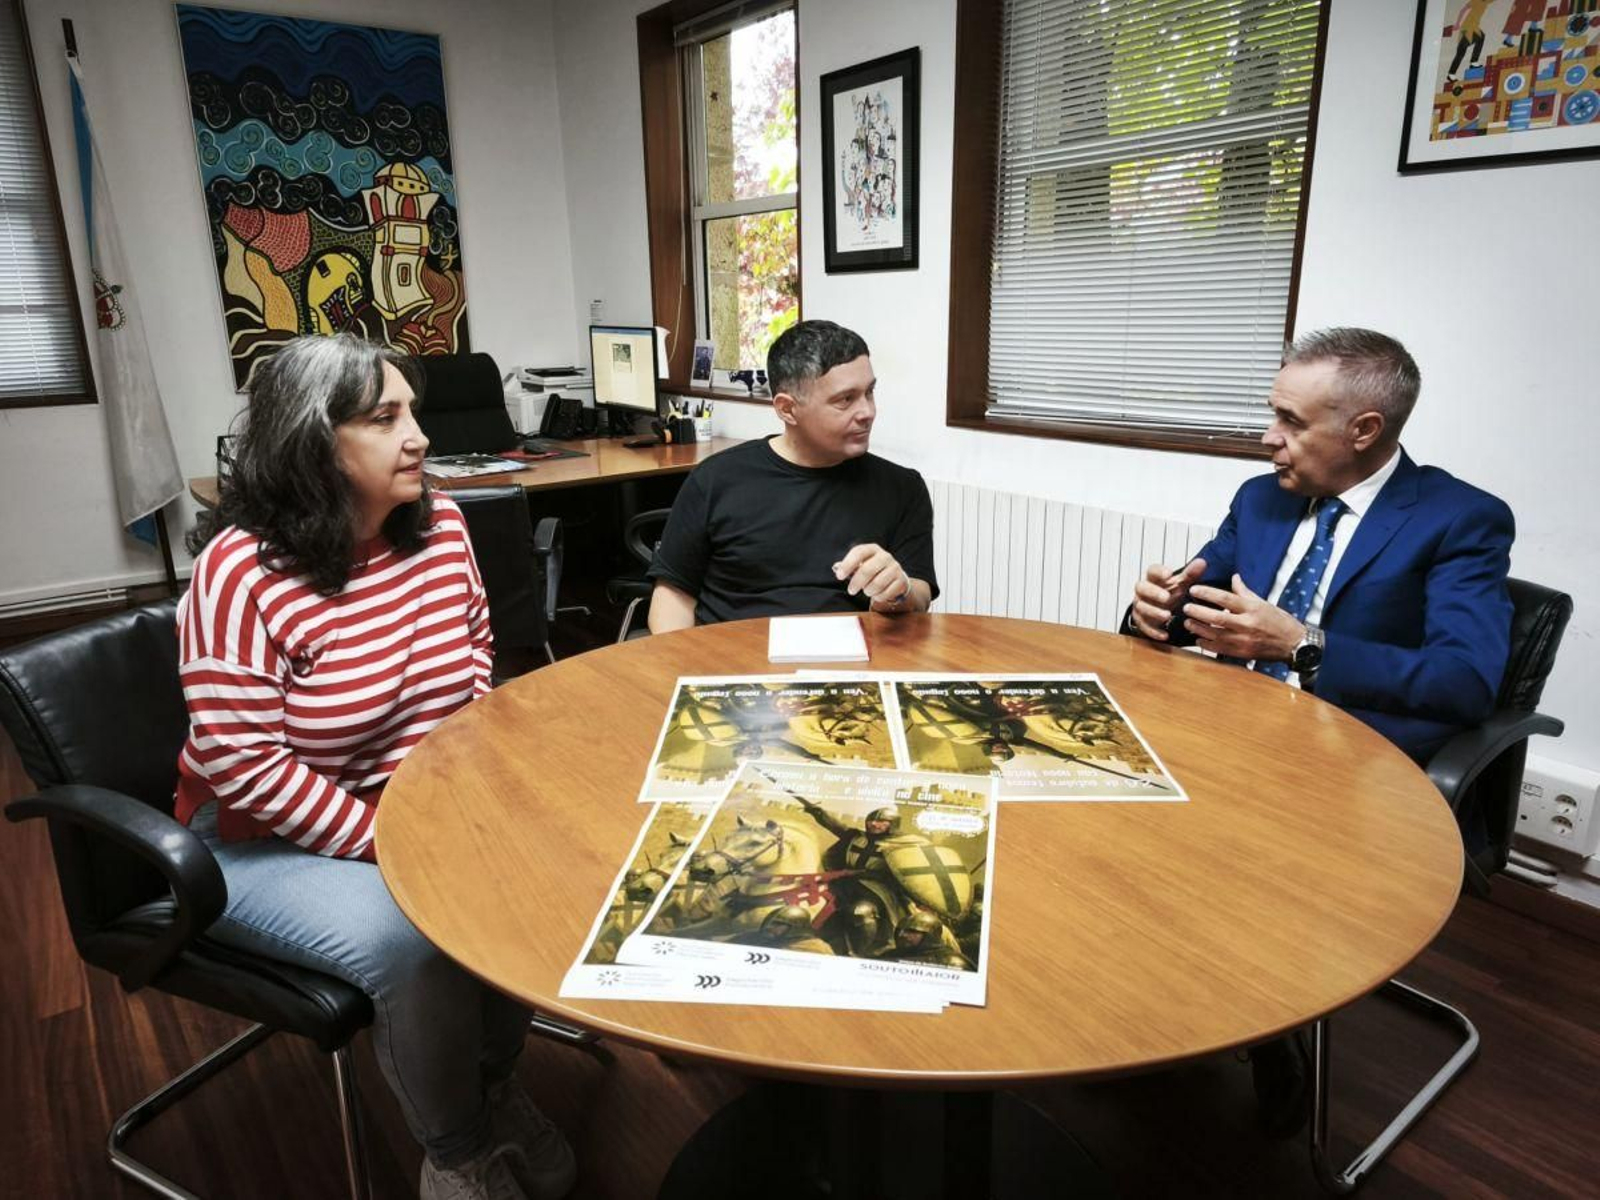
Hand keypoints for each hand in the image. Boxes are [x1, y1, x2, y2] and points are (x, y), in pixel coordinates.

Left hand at [834, 543, 908, 606]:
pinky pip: (886, 593)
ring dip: (868, 591)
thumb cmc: (873, 571)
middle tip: (851, 590)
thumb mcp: (860, 565)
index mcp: (873, 549)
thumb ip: (848, 566)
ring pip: (877, 583)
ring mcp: (895, 568)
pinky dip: (878, 597)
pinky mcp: (901, 580)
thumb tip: (836, 568)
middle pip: (867, 570)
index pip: (858, 552)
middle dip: (856, 583)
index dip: (847, 564)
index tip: (839, 576)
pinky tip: (877, 594)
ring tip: (866, 591)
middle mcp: (885, 556)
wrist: (895, 578)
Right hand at [1129, 558, 1207, 641]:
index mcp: (1153, 578)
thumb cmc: (1171, 592)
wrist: (1161, 608)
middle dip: (1153, 593)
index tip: (1169, 573)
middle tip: (1166, 597)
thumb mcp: (1181, 584)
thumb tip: (1202, 562)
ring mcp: (1140, 605)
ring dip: (1153, 612)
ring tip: (1167, 616)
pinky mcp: (1141, 621)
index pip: (1152, 571)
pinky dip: (1154, 631)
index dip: (1159, 572)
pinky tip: (1165, 635)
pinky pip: (1143, 626)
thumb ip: (1190, 574)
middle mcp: (1143, 591)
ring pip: (1142, 607)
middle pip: (1142, 588)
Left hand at [1182, 574, 1304, 660]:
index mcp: (1252, 608)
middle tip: (1186, 607)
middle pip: (1218, 617)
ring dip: (1199, 628)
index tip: (1194, 590)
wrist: (1293, 643)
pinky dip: (1207, 644)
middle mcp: (1248, 624)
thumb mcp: (1263, 603)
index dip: (1208, 593)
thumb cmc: (1279, 621)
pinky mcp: (1243, 653)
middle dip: (1199, 612)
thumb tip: (1234, 577)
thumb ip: (1245, 591)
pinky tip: (1198, 639)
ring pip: (1216, 634)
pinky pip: (1220, 649)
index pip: (1226, 599)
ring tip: (1188, 622)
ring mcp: (1245, 640)